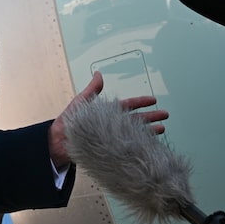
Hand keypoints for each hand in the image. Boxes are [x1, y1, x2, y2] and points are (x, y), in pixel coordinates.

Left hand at [48, 71, 168, 167]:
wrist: (59, 144)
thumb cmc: (69, 123)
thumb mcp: (81, 103)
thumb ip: (92, 90)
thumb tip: (98, 73)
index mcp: (106, 114)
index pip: (127, 106)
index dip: (140, 103)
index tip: (154, 100)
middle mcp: (112, 126)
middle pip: (136, 120)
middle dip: (151, 117)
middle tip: (166, 115)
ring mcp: (113, 138)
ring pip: (135, 133)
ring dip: (149, 131)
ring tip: (162, 129)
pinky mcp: (112, 150)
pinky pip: (129, 147)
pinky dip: (140, 145)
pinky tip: (149, 146)